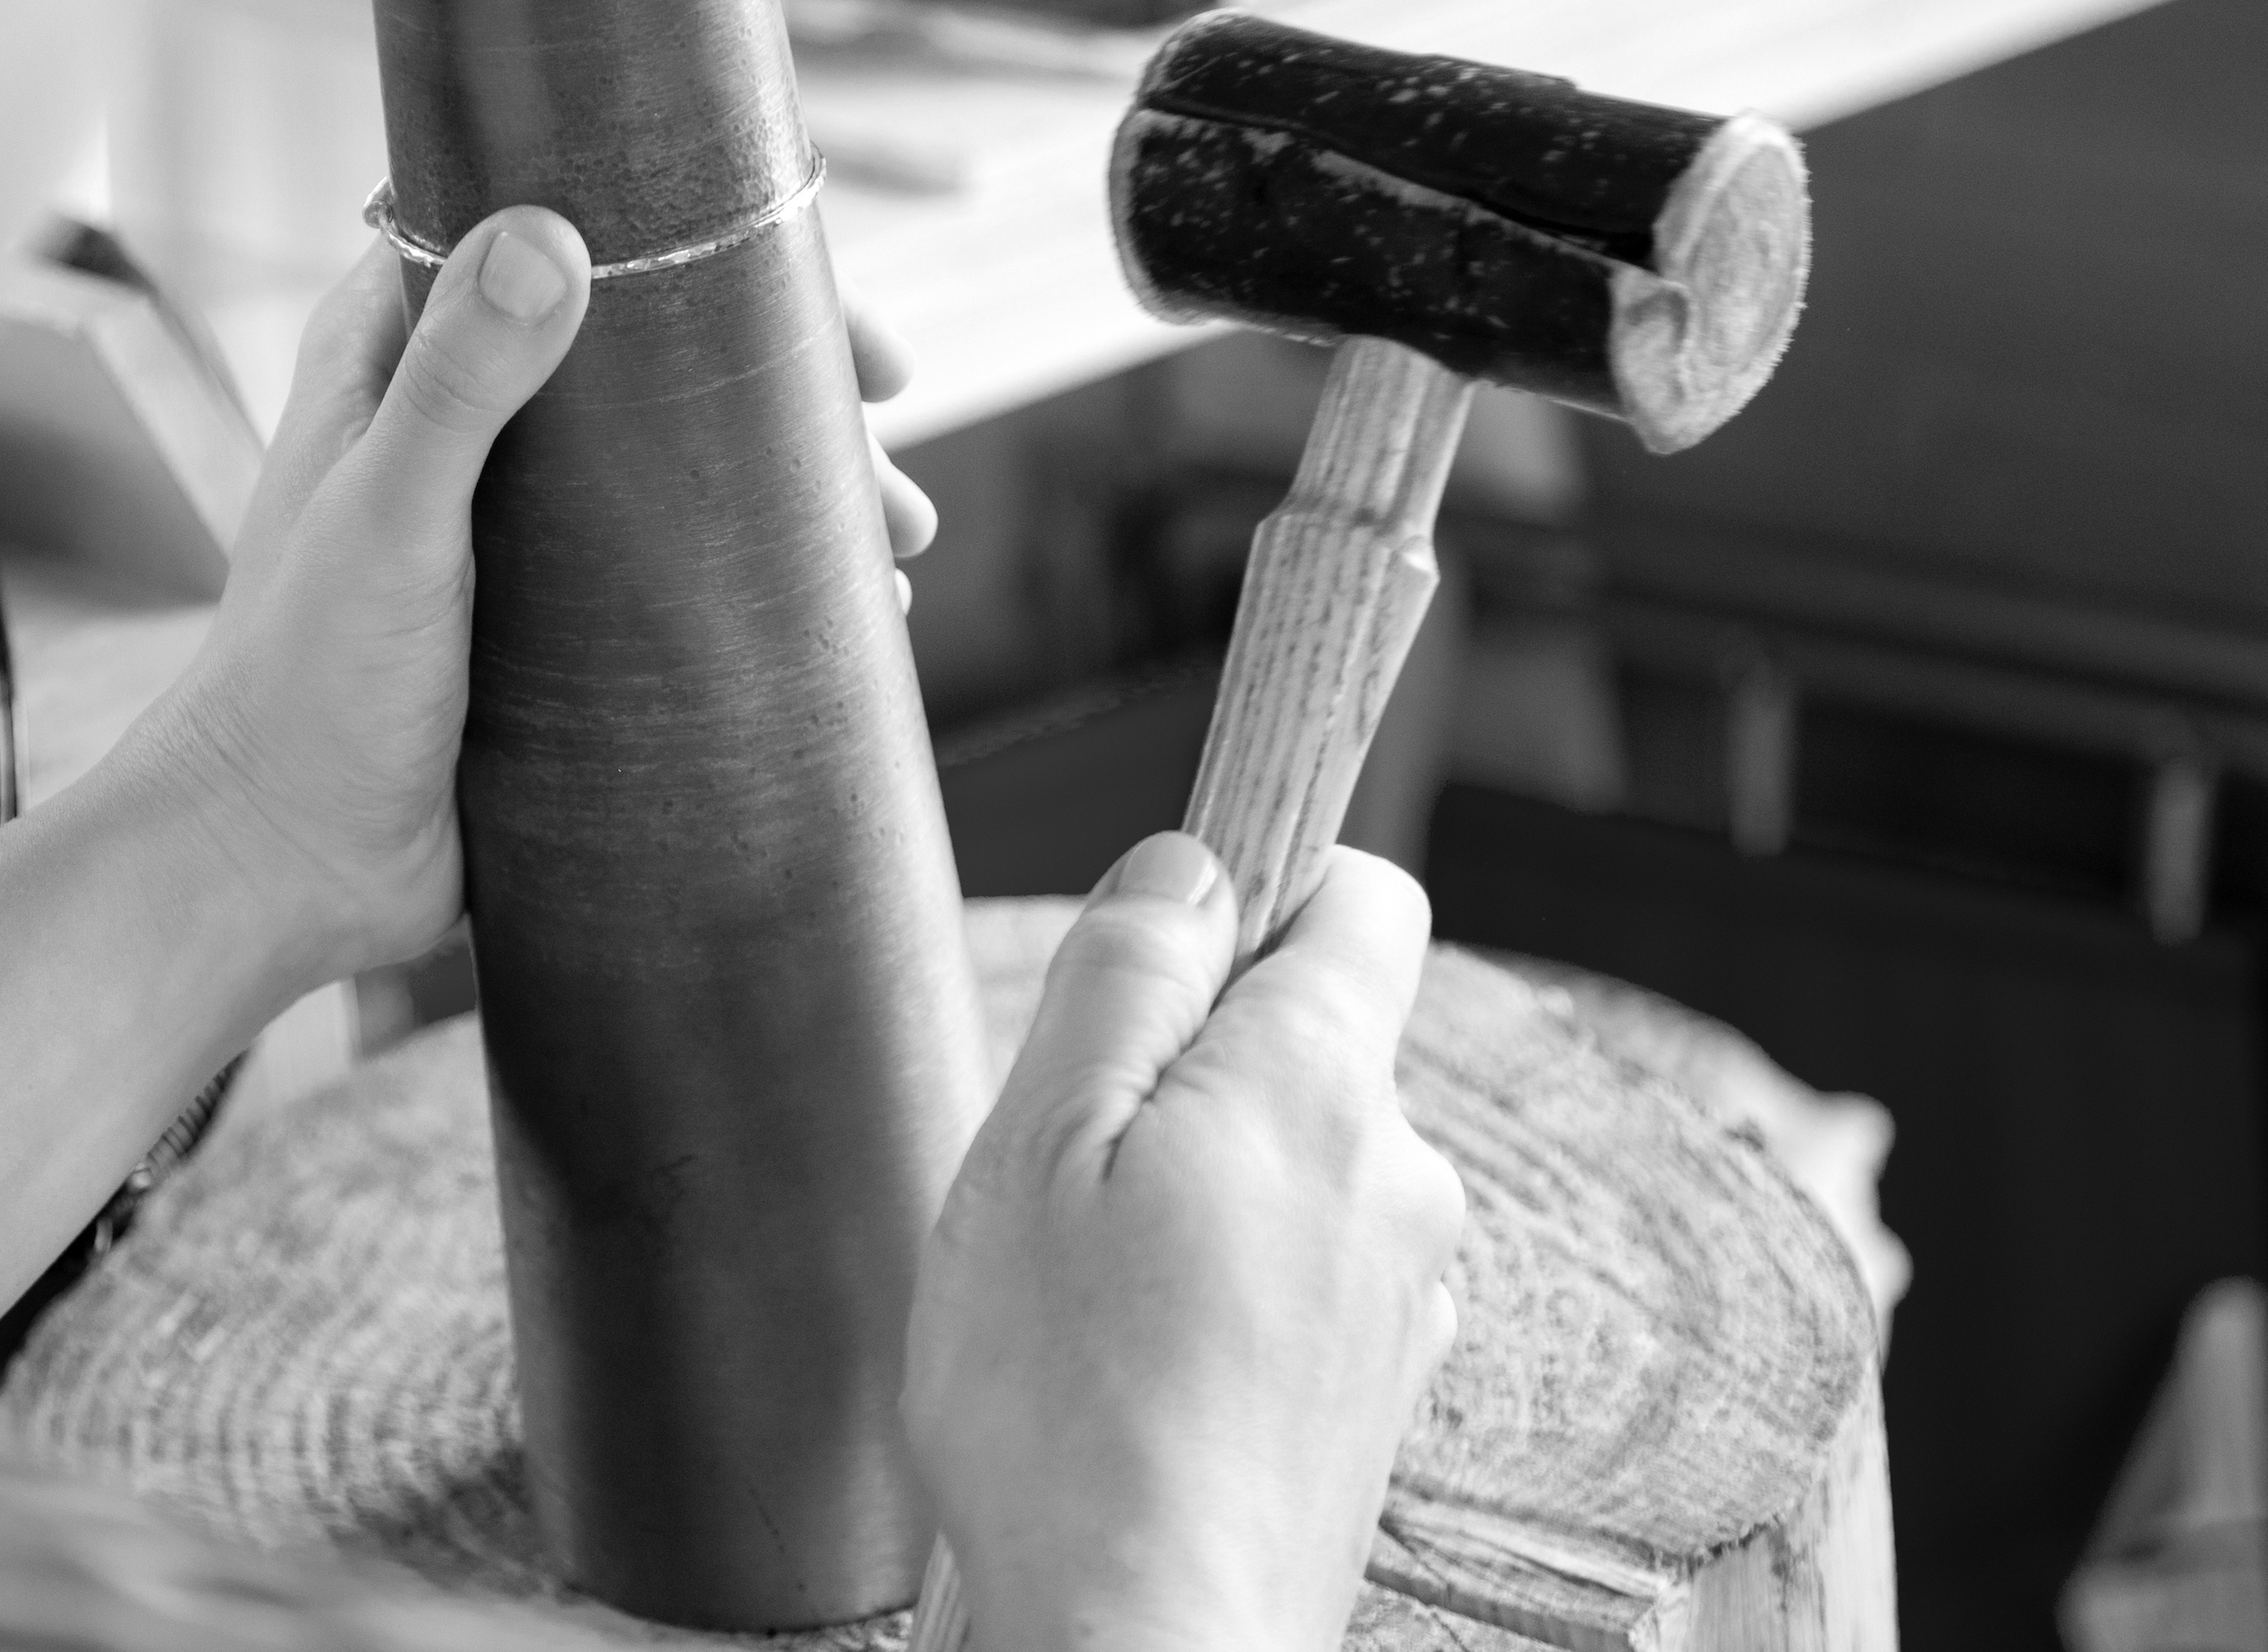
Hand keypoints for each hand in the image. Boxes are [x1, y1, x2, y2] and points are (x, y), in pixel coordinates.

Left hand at [152, 211, 933, 987]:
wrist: (279, 870)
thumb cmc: (302, 687)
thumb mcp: (389, 517)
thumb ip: (459, 382)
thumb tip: (552, 241)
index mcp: (398, 362)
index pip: (549, 239)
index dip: (681, 239)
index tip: (796, 274)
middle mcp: (463, 432)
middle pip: (649, 360)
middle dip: (776, 385)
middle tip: (881, 431)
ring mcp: (515, 537)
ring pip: (677, 474)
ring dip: (790, 494)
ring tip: (893, 547)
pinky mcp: (555, 636)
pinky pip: (677, 583)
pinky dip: (764, 587)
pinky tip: (848, 620)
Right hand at [903, 835, 1466, 1651]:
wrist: (1143, 1648)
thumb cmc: (1068, 1418)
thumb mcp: (1038, 1146)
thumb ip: (1126, 979)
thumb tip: (1191, 869)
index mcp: (1319, 1090)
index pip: (1362, 896)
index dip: (1265, 882)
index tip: (1170, 936)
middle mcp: (1399, 1181)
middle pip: (1312, 1037)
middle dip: (1193, 1062)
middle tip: (1070, 1161)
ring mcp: (1404, 1296)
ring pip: (1300, 1163)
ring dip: (1203, 1187)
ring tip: (1090, 1286)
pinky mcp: (1379, 1393)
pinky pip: (1304, 1274)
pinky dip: (1228, 1287)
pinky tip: (1137, 1365)